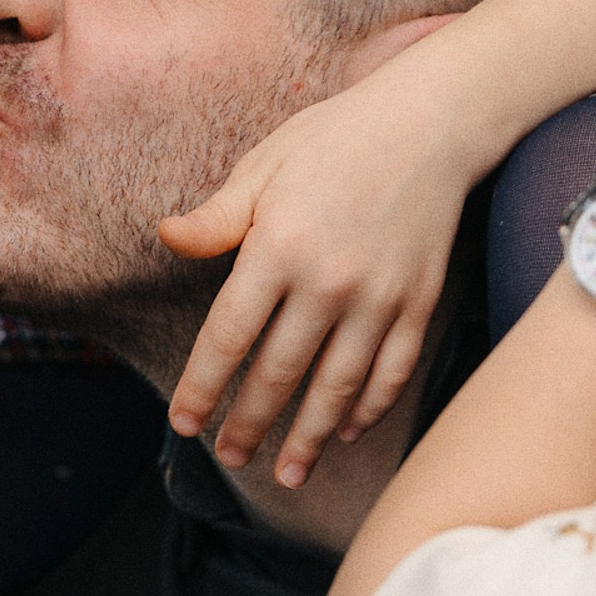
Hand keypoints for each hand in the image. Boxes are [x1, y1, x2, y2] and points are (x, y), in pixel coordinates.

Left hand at [159, 66, 467, 487]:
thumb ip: (216, 218)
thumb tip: (165, 238)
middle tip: (230, 456)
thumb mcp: (263, 166)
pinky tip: (347, 431)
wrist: (430, 122)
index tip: (184, 424)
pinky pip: (391, 372)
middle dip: (249, 424)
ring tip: (288, 474)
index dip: (202, 388)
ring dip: (309, 438)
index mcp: (278, 247)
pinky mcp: (418, 302)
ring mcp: (379, 297)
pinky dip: (368, 408)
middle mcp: (328, 281)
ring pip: (336, 388)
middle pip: (279, 374)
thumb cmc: (334, 138)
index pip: (228, 338)